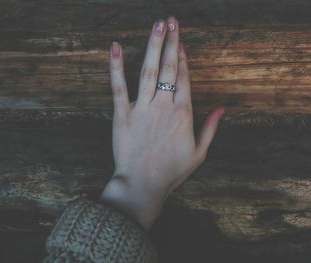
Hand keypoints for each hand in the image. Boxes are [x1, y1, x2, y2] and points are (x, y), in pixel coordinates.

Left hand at [100, 16, 224, 230]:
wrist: (143, 184)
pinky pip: (118, 87)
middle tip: (172, 20)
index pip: (185, 78)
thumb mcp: (199, 153)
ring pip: (148, 71)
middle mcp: (164, 106)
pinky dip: (115, 67)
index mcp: (183, 114)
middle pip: (170, 68)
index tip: (181, 41)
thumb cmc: (172, 171)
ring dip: (153, 46)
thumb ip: (211, 129)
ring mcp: (142, 109)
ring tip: (157, 25)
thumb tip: (222, 109)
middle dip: (171, 42)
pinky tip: (114, 47)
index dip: (183, 57)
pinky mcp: (122, 115)